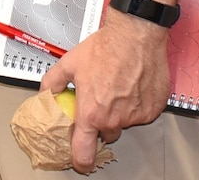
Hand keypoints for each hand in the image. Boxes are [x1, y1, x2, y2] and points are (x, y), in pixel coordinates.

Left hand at [41, 12, 170, 173]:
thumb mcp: (69, 63)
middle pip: (106, 134)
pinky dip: (136, 104)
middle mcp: (114, 119)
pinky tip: (131, 85)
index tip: (80, 162)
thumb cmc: (105, 48)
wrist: (135, 36)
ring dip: (119, 111)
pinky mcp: (153, 110)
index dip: (80, 160)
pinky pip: (141, 114)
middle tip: (100, 100)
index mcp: (92, 112)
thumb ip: (53, 82)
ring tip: (116, 86)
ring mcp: (136, 116)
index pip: (84, 151)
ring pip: (124, 122)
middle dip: (101, 121)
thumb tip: (45, 93)